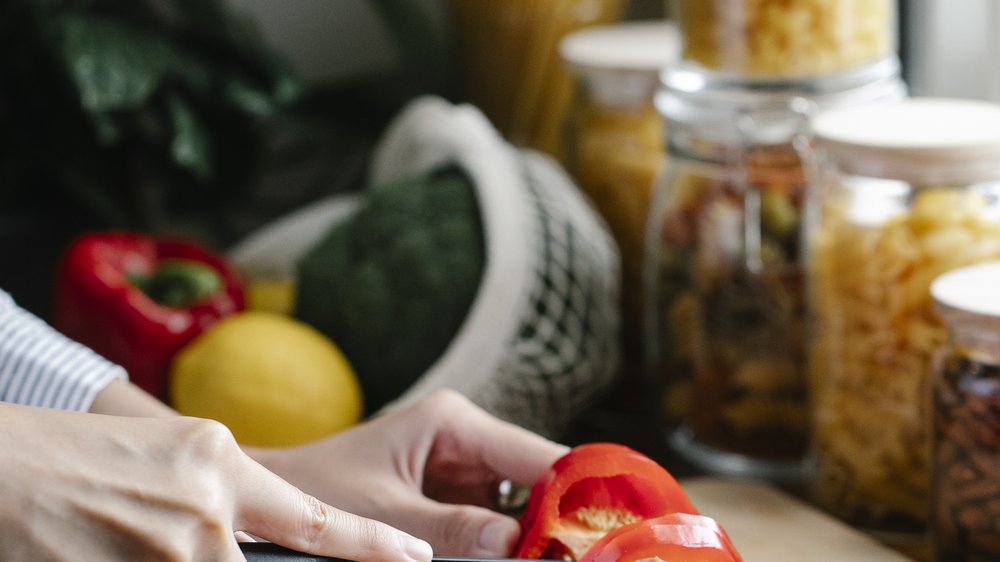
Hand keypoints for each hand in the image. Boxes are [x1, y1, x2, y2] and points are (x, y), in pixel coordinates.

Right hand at [0, 403, 430, 561]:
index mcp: (222, 462)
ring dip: (179, 561)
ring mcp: (172, 548)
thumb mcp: (166, 457)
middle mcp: (208, 505)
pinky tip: (119, 551)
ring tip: (135, 534)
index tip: (416, 558)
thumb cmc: (73, 458)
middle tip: (184, 545)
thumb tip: (254, 530)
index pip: (316, 519)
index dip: (373, 546)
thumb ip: (221, 493)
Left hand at [250, 390, 569, 557]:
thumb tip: (517, 543)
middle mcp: (466, 438)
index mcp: (452, 422)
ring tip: (556, 556)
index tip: (602, 529)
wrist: (275, 495)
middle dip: (560, 518)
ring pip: (524, 504)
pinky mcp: (454, 495)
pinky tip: (524, 558)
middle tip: (581, 553)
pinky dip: (511, 544)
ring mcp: (463, 467)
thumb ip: (448, 529)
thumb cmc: (315, 488)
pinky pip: (496, 521)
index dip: (575, 490)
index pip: (536, 454)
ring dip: (538, 534)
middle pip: (538, 480)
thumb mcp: (381, 513)